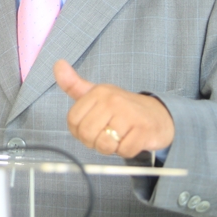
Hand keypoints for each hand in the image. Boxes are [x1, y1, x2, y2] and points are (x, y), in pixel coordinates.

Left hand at [53, 59, 174, 157]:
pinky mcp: (144, 130)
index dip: (79, 132)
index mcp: (98, 92)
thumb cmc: (122, 107)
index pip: (73, 121)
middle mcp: (112, 100)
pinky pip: (124, 151)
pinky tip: (131, 140)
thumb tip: (58, 65)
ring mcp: (129, 114)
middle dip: (94, 142)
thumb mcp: (96, 94)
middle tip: (106, 136)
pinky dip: (126, 151)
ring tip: (118, 138)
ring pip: (105, 144)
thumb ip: (73, 84)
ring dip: (111, 148)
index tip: (91, 129)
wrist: (159, 114)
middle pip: (87, 134)